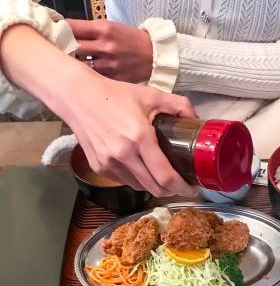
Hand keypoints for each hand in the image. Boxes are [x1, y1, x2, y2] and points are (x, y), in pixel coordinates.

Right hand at [57, 69, 197, 196]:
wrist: (77, 97)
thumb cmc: (116, 95)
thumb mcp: (151, 95)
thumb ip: (179, 105)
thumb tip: (197, 120)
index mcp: (140, 138)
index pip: (165, 176)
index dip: (182, 188)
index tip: (193, 190)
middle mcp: (124, 155)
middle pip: (154, 188)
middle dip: (171, 190)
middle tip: (180, 184)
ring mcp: (109, 163)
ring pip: (140, 187)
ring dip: (153, 185)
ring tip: (160, 174)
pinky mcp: (99, 167)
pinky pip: (124, 181)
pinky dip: (136, 178)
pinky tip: (139, 166)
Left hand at [67, 19, 152, 82]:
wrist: (154, 55)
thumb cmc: (131, 40)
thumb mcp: (112, 27)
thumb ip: (91, 31)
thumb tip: (69, 35)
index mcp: (103, 29)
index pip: (72, 27)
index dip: (60, 30)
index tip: (54, 33)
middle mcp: (105, 46)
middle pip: (73, 48)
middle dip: (64, 49)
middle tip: (59, 52)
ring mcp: (109, 65)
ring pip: (82, 66)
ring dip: (75, 65)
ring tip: (71, 66)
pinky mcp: (114, 79)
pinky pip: (95, 78)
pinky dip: (89, 77)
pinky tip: (86, 77)